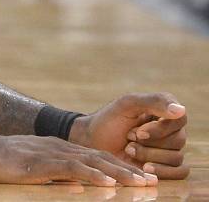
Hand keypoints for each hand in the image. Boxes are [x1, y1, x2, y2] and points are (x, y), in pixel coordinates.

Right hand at [0, 127, 156, 186]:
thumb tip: (78, 189)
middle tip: (151, 181)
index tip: (139, 177)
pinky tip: (108, 183)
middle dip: (127, 170)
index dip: (118, 167)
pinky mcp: (39, 164)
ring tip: (140, 183)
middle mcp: (57, 148)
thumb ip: (53, 175)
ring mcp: (49, 155)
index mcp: (56, 149)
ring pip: (92, 162)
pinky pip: (71, 169)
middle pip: (99, 158)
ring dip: (119, 173)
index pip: (94, 157)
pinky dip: (92, 175)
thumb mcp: (30, 167)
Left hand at [69, 93, 189, 179]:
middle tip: (129, 138)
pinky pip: (181, 172)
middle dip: (150, 142)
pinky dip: (165, 171)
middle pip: (178, 140)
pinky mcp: (166, 166)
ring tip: (129, 150)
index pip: (180, 119)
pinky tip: (145, 167)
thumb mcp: (127, 104)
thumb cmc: (109, 120)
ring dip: (150, 155)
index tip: (139, 132)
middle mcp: (171, 130)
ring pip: (176, 156)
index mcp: (164, 112)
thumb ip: (153, 101)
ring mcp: (169, 149)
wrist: (93, 142)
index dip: (161, 128)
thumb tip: (181, 110)